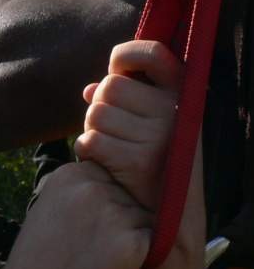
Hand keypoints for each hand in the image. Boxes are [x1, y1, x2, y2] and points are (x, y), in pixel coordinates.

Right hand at [0, 161, 151, 268]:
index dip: (106, 203)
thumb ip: (77, 191)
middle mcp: (90, 185)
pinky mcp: (130, 241)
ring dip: (133, 239)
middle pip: (129, 196)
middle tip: (95, 246)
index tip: (88, 226)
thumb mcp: (50, 207)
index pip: (108, 177)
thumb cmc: (42, 260)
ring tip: (103, 260)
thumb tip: (111, 184)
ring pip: (143, 218)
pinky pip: (153, 242)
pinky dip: (143, 260)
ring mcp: (111, 211)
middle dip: (122, 220)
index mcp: (68, 174)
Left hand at [74, 40, 181, 210]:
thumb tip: (89, 90)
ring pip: (94, 115)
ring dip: (94, 132)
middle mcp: (174, 111)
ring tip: (116, 149)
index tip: (120, 69)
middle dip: (101, 108)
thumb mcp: (148, 123)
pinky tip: (107, 164)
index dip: (127, 55)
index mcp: (181, 95)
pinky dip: (88, 152)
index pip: (152, 53)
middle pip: (108, 87)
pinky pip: (90, 141)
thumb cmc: (154, 158)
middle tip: (116, 131)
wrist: (169, 215)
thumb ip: (124, 100)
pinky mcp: (139, 161)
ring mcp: (160, 136)